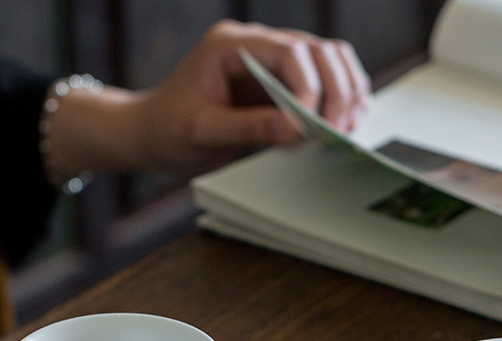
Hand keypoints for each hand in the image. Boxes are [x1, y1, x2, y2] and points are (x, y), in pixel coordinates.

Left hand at [134, 19, 371, 172]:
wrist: (156, 134)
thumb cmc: (169, 129)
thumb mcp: (201, 132)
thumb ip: (247, 129)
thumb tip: (294, 130)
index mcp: (231, 45)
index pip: (288, 51)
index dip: (310, 86)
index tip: (311, 124)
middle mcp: (257, 46)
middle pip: (319, 51)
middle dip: (336, 91)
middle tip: (338, 131)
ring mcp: (272, 64)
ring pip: (330, 61)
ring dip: (346, 93)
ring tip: (345, 130)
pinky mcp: (282, 85)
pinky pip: (324, 82)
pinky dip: (340, 101)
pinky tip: (345, 123)